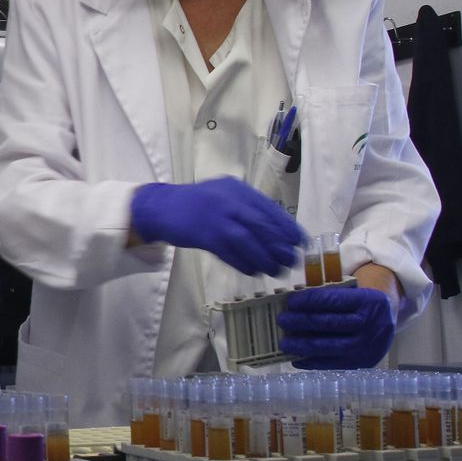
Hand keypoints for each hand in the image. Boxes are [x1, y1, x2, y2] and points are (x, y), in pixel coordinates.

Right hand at [129, 177, 302, 275]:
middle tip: (291, 261)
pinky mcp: (203, 235)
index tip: (300, 243)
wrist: (161, 207)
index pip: (269, 209)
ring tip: (275, 270)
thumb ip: (246, 207)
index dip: (287, 228)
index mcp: (237, 189)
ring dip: (264, 258)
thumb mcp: (224, 194)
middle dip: (279, 246)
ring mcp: (215, 217)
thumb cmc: (196, 203)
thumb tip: (276, 230)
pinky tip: (252, 271)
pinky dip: (243, 263)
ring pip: (247, 241)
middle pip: (261, 226)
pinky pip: (228, 252)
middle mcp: (228, 201)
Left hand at [278, 286, 395, 368]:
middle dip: (302, 322)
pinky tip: (296, 359)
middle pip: (330, 323)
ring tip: (284, 343)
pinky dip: (312, 362)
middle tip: (281, 320)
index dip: (310, 301)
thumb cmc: (360, 306)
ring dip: (303, 345)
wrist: (386, 324)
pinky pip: (332, 364)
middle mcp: (371, 324)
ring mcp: (367, 346)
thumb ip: (330, 297)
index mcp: (368, 301)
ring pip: (330, 346)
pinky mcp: (362, 363)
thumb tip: (293, 305)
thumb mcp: (354, 294)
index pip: (334, 300)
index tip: (291, 302)